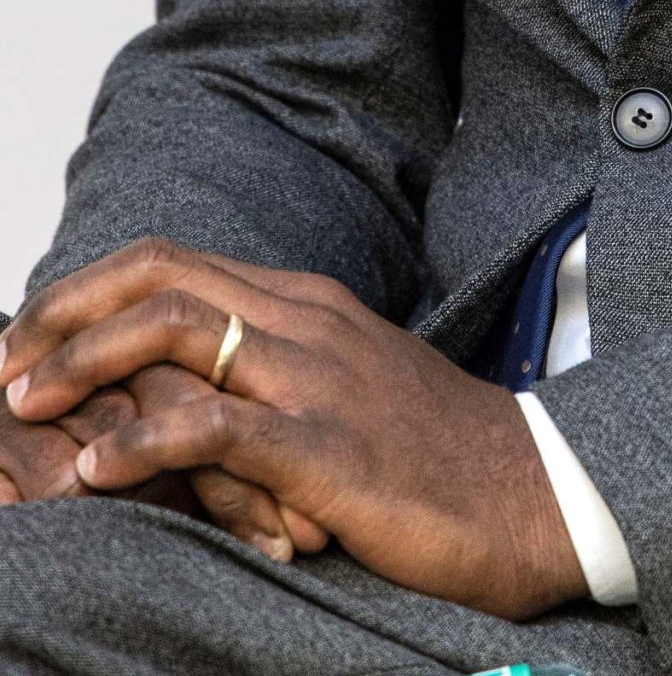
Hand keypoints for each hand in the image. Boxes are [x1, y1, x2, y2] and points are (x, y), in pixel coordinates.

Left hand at [0, 241, 586, 618]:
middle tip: (2, 366)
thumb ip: (271, 375)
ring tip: (25, 409)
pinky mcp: (329, 449)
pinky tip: (99, 470)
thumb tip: (178, 391)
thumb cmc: (436, 454)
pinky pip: (219, 426)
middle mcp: (307, 320)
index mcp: (307, 301)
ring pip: (180, 330)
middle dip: (63, 315)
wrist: (536, 491)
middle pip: (161, 276)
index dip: (86, 293)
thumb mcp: (346, 389)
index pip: (173, 261)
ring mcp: (320, 378)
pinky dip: (144, 441)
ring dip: (84, 365)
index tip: (27, 338)